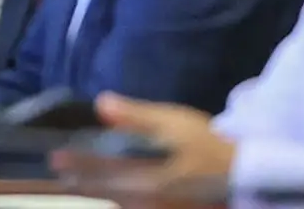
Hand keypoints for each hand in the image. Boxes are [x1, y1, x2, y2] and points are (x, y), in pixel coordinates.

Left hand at [50, 92, 235, 203]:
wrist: (248, 178)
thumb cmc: (210, 147)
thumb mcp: (175, 125)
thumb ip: (136, 117)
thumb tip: (100, 104)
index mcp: (147, 180)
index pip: (102, 172)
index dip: (78, 164)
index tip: (56, 157)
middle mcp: (148, 202)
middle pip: (109, 192)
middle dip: (83, 181)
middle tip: (59, 170)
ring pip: (122, 202)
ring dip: (99, 191)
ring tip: (77, 181)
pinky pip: (137, 207)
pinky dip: (122, 199)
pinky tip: (115, 194)